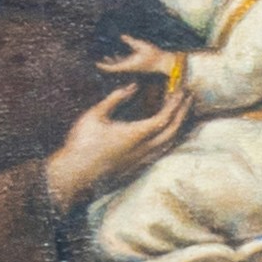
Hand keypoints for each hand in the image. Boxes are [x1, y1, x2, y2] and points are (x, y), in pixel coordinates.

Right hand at [42, 53, 187, 212]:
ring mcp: (140, 162)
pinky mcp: (135, 169)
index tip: (182, 91)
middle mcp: (143, 150)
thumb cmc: (81, 144)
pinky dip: (169, 141)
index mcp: (136, 135)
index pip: (164, 118)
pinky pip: (160, 154)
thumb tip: (133, 86)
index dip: (175, 104)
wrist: (73, 176)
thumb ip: (116, 99)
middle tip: (189, 98)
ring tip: (182, 114)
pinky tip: (166, 135)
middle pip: (173, 132)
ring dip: (178, 127)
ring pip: (168, 145)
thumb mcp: (95, 115)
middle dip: (183, 113)